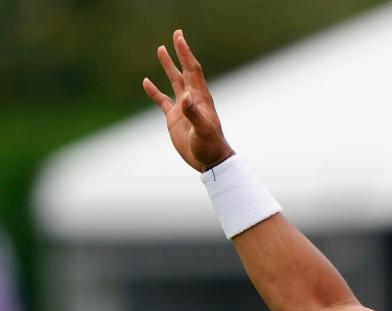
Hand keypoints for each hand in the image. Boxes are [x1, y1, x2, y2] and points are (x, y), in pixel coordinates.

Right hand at [142, 29, 233, 171]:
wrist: (209, 161)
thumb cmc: (210, 145)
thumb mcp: (202, 130)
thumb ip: (193, 113)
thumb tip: (185, 97)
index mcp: (200, 98)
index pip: (193, 70)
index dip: (186, 53)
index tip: (179, 37)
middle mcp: (192, 99)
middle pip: (185, 70)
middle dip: (180, 52)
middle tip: (176, 34)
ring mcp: (183, 108)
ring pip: (174, 81)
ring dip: (168, 66)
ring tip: (160, 49)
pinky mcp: (175, 118)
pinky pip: (162, 101)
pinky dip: (154, 91)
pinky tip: (146, 82)